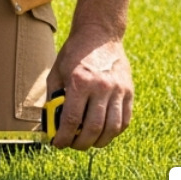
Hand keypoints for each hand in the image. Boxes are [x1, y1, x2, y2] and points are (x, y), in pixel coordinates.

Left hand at [46, 27, 132, 149]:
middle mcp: (101, 87)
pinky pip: (125, 120)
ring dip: (99, 141)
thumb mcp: (57, 72)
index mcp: (80, 82)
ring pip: (112, 128)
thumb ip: (54, 97)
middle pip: (93, 128)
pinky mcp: (129, 92)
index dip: (64, 137)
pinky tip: (104, 132)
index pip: (72, 120)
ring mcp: (118, 90)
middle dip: (81, 143)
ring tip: (89, 142)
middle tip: (73, 145)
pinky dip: (114, 132)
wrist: (100, 34)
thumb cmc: (74, 53)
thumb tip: (51, 123)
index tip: (58, 144)